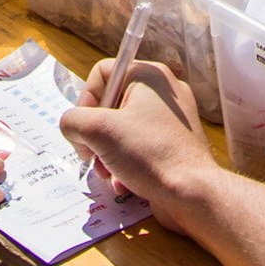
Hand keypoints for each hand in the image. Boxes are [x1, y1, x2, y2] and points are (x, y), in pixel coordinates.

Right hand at [61, 54, 216, 209]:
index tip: (85, 128)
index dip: (86, 99)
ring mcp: (171, 120)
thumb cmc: (149, 154)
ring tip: (108, 174)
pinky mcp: (173, 145)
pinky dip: (126, 164)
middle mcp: (163, 93)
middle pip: (110, 105)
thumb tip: (73, 128)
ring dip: (107, 154)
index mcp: (149, 76)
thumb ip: (73, 121)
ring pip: (121, 130)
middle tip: (91, 156)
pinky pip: (139, 147)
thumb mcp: (98, 131)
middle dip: (95, 136)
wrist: (191, 193)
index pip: (102, 72)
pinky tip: (124, 183)